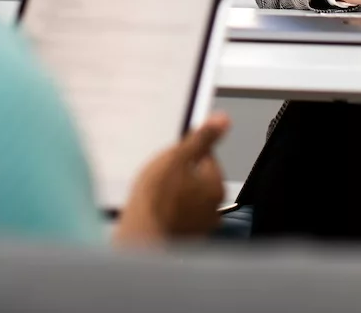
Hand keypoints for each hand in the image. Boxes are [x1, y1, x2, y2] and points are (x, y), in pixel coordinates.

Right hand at [114, 113, 229, 245]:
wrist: (137, 240)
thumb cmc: (155, 199)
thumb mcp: (177, 157)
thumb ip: (201, 138)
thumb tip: (223, 120)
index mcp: (215, 186)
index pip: (207, 157)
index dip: (186, 153)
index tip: (170, 156)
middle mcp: (213, 210)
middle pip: (198, 180)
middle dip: (181, 175)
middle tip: (159, 175)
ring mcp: (199, 228)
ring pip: (188, 200)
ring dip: (175, 194)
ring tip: (154, 194)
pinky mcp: (184, 241)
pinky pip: (178, 219)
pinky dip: (169, 213)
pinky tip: (154, 211)